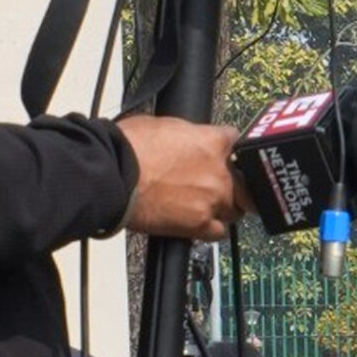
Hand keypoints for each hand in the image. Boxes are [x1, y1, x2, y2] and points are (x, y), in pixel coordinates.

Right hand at [118, 116, 247, 240]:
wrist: (111, 175)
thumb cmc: (128, 147)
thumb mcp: (164, 125)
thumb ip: (190, 135)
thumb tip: (191, 138)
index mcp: (213, 142)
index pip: (238, 142)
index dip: (228, 149)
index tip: (224, 155)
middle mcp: (220, 172)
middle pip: (244, 181)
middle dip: (232, 183)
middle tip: (215, 184)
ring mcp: (213, 200)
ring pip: (236, 208)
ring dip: (223, 206)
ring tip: (203, 204)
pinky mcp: (199, 224)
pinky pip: (219, 231)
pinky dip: (211, 228)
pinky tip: (199, 223)